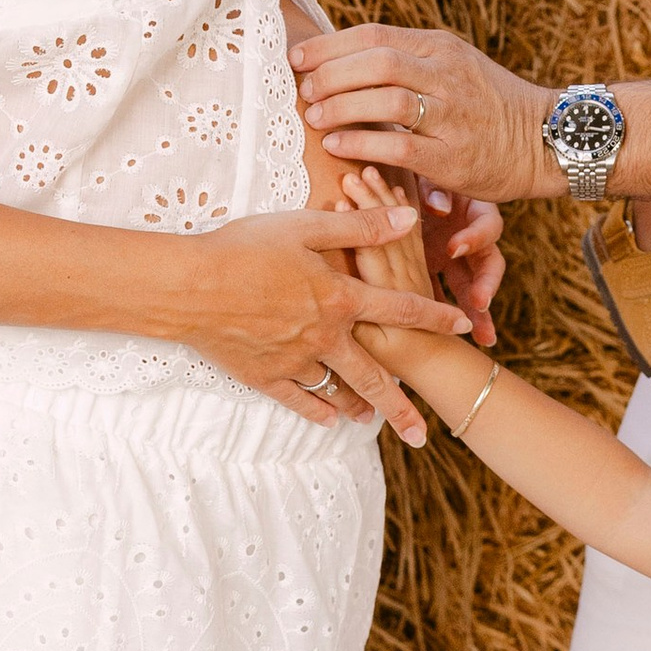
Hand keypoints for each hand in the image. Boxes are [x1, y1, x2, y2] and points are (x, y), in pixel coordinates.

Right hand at [167, 203, 469, 443]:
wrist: (188, 288)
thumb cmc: (243, 248)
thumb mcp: (305, 227)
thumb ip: (360, 226)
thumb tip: (409, 216)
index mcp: (338, 299)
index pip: (399, 309)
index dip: (434, 316)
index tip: (462, 326)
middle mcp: (324, 337)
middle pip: (373, 377)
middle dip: (401, 406)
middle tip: (423, 434)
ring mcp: (294, 361)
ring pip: (336, 391)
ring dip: (358, 408)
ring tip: (375, 422)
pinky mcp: (263, 375)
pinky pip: (297, 399)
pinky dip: (316, 410)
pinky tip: (329, 419)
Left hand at [292, 21, 558, 205]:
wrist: (544, 139)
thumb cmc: (487, 105)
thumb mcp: (453, 65)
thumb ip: (407, 60)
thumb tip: (341, 58)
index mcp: (441, 47)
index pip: (374, 35)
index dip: (329, 45)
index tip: (298, 58)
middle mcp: (447, 75)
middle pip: (376, 61)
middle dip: (331, 74)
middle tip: (304, 89)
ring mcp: (454, 115)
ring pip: (386, 100)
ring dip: (341, 106)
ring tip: (314, 116)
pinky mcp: (453, 157)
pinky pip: (399, 146)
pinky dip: (361, 143)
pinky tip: (337, 144)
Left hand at [423, 186, 503, 342]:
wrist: (398, 186)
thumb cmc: (418, 179)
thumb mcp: (430, 178)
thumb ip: (434, 190)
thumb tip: (438, 207)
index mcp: (473, 213)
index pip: (487, 227)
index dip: (473, 238)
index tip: (453, 248)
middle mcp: (470, 240)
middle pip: (488, 265)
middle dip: (486, 286)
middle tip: (480, 303)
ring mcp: (458, 261)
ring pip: (473, 288)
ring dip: (480, 314)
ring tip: (487, 339)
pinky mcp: (439, 274)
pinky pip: (450, 299)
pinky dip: (456, 319)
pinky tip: (469, 341)